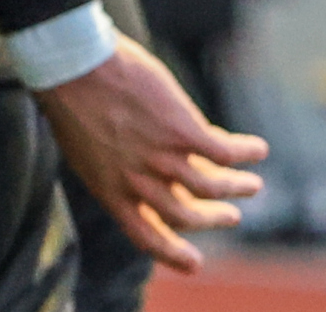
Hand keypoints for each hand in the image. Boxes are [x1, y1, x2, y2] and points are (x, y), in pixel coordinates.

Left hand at [37, 33, 268, 271]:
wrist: (69, 62)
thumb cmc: (69, 95)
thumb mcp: (84, 144)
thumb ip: (116, 165)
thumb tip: (151, 170)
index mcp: (108, 189)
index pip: (144, 236)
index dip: (172, 254)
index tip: (195, 264)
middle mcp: (138, 181)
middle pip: (187, 216)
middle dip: (213, 220)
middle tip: (231, 216)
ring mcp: (162, 158)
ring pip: (213, 188)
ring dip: (237, 188)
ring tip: (252, 184)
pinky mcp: (183, 132)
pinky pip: (226, 153)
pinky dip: (246, 153)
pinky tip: (256, 148)